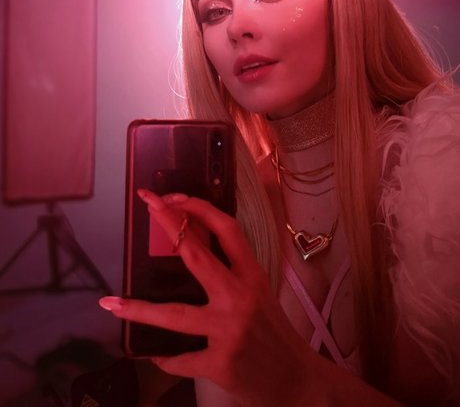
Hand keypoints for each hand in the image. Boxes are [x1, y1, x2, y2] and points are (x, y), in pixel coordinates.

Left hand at [99, 189, 311, 406]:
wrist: (298, 380)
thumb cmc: (275, 333)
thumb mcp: (259, 293)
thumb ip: (231, 273)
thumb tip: (190, 246)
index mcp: (253, 276)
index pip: (227, 230)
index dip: (199, 208)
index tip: (174, 198)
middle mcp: (240, 297)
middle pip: (197, 255)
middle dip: (169, 225)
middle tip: (148, 205)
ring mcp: (228, 331)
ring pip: (174, 314)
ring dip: (139, 309)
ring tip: (112, 304)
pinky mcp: (220, 363)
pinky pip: (180, 358)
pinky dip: (164, 356)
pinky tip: (153, 352)